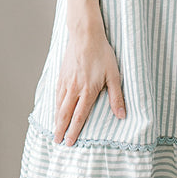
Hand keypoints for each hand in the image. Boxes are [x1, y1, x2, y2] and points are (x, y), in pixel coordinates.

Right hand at [53, 24, 125, 145]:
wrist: (85, 35)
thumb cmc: (102, 53)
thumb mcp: (114, 74)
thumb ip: (116, 96)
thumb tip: (122, 115)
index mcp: (87, 90)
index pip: (79, 116)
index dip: (74, 131)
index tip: (70, 142)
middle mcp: (74, 88)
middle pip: (65, 113)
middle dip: (60, 129)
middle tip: (56, 142)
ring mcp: (66, 81)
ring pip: (58, 104)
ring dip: (56, 119)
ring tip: (55, 129)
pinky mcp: (61, 74)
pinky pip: (56, 93)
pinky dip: (54, 105)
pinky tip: (55, 108)